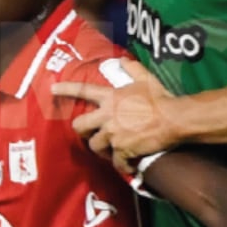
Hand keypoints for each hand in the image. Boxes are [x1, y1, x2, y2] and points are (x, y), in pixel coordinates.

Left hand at [51, 60, 179, 163]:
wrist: (173, 118)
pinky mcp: (122, 149)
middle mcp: (106, 115)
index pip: (83, 90)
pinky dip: (122, 165)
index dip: (66, 89)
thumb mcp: (146, 79)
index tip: (52, 88)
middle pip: (79, 126)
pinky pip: (117, 162)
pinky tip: (128, 166)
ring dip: (102, 150)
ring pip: (95, 146)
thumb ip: (133, 69)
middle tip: (89, 134)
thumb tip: (124, 60)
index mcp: (110, 97)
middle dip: (82, 131)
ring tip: (110, 151)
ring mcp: (112, 133)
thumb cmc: (160, 98)